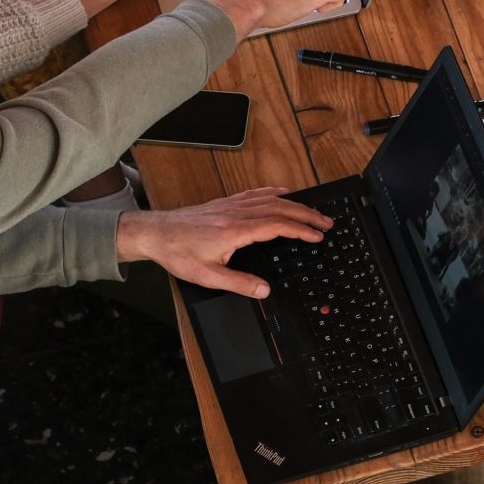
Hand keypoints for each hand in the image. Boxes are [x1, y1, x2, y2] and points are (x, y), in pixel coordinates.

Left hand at [115, 188, 332, 297]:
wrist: (156, 233)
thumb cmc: (178, 253)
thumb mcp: (208, 276)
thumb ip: (239, 284)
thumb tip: (265, 290)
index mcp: (236, 231)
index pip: (277, 226)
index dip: (301, 230)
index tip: (318, 235)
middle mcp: (236, 214)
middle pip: (280, 209)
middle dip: (307, 215)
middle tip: (327, 222)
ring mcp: (231, 205)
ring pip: (270, 199)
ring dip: (295, 204)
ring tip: (313, 210)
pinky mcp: (224, 203)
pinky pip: (254, 193)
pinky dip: (273, 192)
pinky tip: (281, 193)